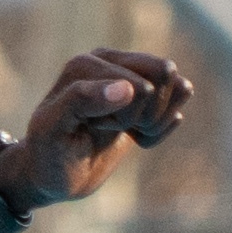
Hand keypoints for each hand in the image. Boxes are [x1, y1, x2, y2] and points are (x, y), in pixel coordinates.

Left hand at [0, 48, 191, 206]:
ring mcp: (132, 72)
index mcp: (85, 63)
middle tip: (109, 129)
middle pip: (163, 77)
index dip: (121, 118)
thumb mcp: (52, 129)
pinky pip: (181, 97)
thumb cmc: (49, 150)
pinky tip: (135, 134)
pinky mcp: (149, 91)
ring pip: (180, 86)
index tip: (88, 127)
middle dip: (144, 116)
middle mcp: (110, 59)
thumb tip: (130, 88)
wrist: (58, 173)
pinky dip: (162, 128)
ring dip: (156, 121)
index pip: (138, 88)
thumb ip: (81, 101)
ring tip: (123, 131)